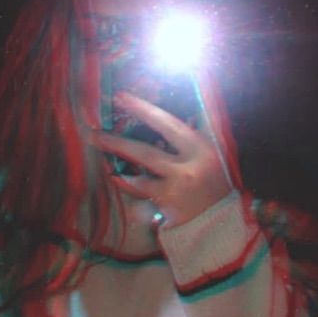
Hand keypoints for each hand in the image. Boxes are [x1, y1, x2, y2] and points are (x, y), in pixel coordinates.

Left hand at [82, 89, 232, 228]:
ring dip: (120, 173)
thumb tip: (168, 115)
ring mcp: (175, 194)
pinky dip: (131, 196)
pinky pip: (140, 203)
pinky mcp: (167, 213)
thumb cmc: (218, 181)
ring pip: (137, 181)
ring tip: (106, 165)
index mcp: (200, 150)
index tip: (120, 97)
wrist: (224, 219)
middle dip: (116, 143)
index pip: (167, 124)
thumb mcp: (212, 152)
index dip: (143, 109)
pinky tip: (123, 187)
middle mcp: (186, 170)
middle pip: (144, 153)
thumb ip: (191, 135)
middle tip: (93, 134)